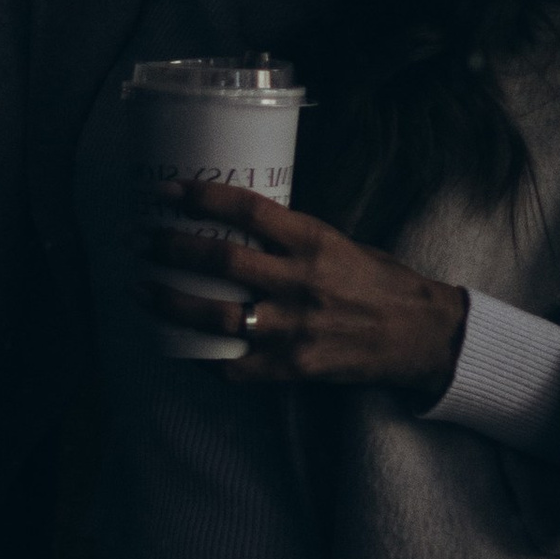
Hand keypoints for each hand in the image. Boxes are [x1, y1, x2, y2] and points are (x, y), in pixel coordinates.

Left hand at [148, 179, 467, 395]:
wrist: (423, 337)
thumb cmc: (380, 283)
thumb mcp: (341, 243)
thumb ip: (291, 239)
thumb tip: (234, 226)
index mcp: (315, 242)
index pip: (247, 211)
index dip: (200, 198)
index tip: (165, 191)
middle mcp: (302, 283)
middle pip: (220, 262)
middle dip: (169, 248)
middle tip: (137, 239)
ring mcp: (295, 328)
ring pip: (215, 317)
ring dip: (168, 303)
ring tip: (139, 289)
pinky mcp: (293, 367)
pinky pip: (233, 366)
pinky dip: (201, 357)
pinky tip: (179, 347)